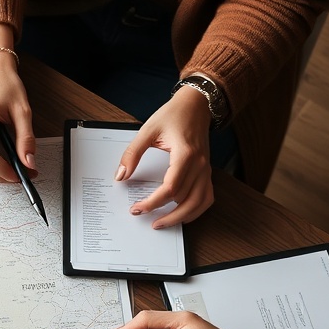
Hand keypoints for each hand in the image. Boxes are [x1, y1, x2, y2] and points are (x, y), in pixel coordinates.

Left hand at [115, 86, 212, 226]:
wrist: (196, 105)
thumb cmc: (174, 115)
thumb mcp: (147, 130)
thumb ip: (132, 154)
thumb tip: (121, 175)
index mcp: (185, 154)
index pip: (170, 188)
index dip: (152, 202)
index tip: (137, 208)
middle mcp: (200, 165)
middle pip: (184, 200)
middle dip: (164, 214)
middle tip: (144, 217)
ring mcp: (206, 169)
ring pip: (199, 203)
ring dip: (181, 217)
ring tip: (162, 223)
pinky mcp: (207, 171)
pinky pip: (207, 197)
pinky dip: (196, 210)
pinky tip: (183, 215)